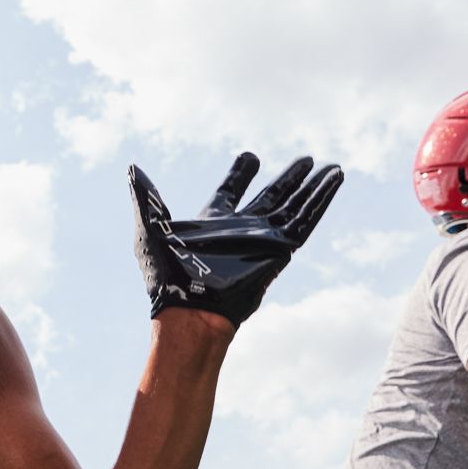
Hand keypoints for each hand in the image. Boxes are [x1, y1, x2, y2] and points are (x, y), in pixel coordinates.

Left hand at [129, 152, 343, 325]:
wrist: (190, 310)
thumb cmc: (166, 276)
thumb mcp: (150, 228)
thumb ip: (146, 198)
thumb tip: (133, 170)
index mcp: (212, 224)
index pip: (230, 192)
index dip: (240, 175)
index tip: (250, 158)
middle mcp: (242, 231)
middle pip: (272, 197)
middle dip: (289, 179)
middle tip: (305, 159)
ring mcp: (264, 241)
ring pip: (295, 206)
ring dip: (313, 186)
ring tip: (332, 166)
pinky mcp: (281, 251)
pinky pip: (306, 221)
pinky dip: (321, 199)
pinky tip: (334, 180)